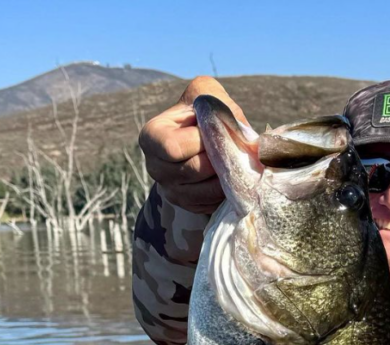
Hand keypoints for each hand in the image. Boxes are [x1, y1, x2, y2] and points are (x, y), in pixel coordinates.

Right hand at [138, 75, 248, 214]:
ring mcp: (169, 190)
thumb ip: (216, 103)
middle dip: (218, 160)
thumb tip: (237, 130)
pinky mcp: (187, 205)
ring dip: (225, 177)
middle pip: (192, 171)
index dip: (201, 141)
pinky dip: (225, 191)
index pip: (174, 148)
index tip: (215, 130)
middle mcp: (154, 167)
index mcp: (152, 136)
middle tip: (230, 148)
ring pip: (205, 191)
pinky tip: (229, 176)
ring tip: (233, 161)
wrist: (203, 138)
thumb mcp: (206, 94)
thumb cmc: (203, 112)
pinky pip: (210, 204)